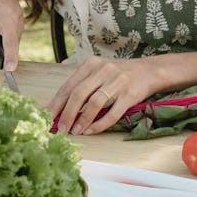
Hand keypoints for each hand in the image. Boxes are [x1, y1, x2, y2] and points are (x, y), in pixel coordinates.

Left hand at [49, 56, 164, 134]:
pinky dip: (100, 124)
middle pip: (79, 94)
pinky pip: (113, 113)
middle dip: (67, 114)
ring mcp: (118, 82)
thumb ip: (82, 85)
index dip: (57, 103)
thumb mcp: (99, 72)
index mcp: (92, 64)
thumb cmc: (119, 74)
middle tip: (60, 129)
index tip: (47, 117)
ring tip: (75, 132)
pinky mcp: (130, 95)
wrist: (149, 71)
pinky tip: (91, 131)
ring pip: (94, 103)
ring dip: (82, 120)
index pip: (69, 86)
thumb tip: (60, 108)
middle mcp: (103, 70)